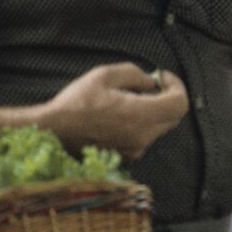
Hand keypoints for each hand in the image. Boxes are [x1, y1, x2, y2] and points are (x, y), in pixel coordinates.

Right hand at [40, 63, 189, 159]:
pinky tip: (120, 116)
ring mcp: (136, 149)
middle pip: (173, 116)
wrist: (51, 133)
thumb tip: (151, 83)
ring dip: (152, 111)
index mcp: (141, 115)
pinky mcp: (126, 157)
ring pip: (159, 127)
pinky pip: (145, 137)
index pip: (180, 103)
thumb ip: (135, 74)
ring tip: (128, 100)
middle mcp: (143, 136)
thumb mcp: (104, 75)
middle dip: (166, 97)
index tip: (161, 77)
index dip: (176, 86)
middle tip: (147, 86)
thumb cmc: (76, 103)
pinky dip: (141, 124)